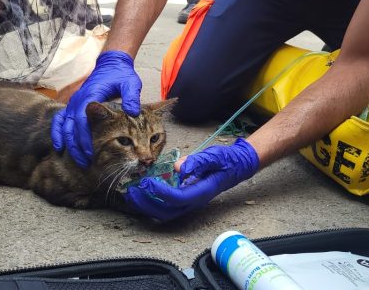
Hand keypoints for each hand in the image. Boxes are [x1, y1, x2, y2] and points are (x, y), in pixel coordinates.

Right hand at [51, 51, 141, 167]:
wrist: (111, 66)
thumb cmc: (121, 76)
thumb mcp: (130, 83)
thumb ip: (131, 96)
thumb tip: (132, 111)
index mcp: (90, 96)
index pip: (82, 120)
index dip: (84, 138)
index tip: (91, 153)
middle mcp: (78, 100)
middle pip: (71, 127)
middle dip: (77, 147)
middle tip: (86, 163)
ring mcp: (73, 103)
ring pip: (63, 126)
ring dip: (69, 144)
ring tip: (79, 160)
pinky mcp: (72, 106)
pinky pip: (59, 121)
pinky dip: (57, 134)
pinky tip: (60, 148)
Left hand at [125, 138, 259, 221]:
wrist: (236, 167)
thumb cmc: (226, 160)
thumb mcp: (214, 156)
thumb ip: (197, 161)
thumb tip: (178, 167)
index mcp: (202, 192)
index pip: (178, 198)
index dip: (161, 192)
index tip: (148, 182)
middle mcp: (195, 201)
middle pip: (168, 211)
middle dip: (147, 203)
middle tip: (132, 191)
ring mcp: (190, 203)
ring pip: (165, 213)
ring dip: (146, 206)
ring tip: (131, 194)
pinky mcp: (185, 200)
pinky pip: (166, 207)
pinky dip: (151, 203)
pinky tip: (141, 193)